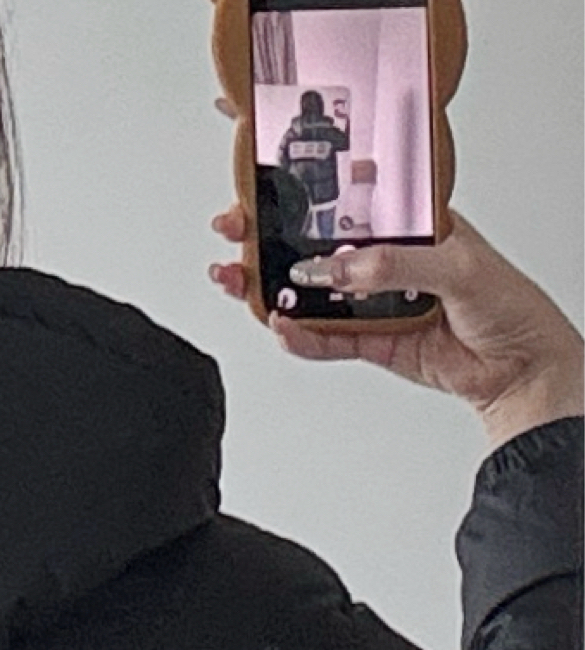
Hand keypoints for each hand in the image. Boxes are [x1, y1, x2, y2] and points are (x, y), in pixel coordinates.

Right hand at [209, 161, 582, 448]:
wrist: (518, 369)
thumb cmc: (508, 304)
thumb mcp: (458, 266)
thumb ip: (395, 265)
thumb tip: (341, 267)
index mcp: (412, 221)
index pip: (353, 195)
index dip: (312, 183)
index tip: (270, 175)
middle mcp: (388, 258)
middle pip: (318, 244)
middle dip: (272, 236)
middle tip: (236, 231)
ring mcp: (375, 300)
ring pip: (313, 293)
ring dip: (274, 289)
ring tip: (241, 282)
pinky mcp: (370, 341)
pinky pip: (325, 339)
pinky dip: (301, 337)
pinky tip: (282, 327)